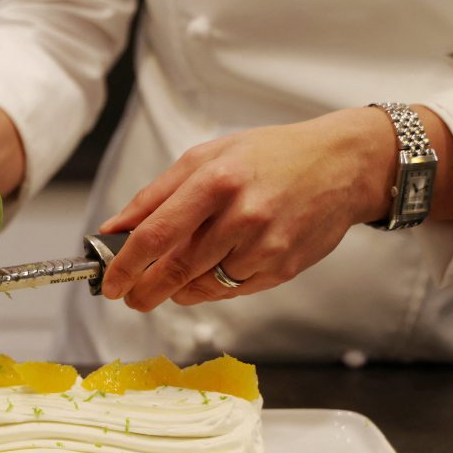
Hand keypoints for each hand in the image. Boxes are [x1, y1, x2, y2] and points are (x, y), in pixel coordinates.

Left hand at [97, 107, 398, 311]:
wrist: (343, 165)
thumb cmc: (271, 156)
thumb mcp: (207, 157)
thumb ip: (156, 195)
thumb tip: (114, 227)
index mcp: (215, 181)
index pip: (155, 235)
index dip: (124, 265)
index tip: (109, 283)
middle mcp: (241, 215)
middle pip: (175, 270)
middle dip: (144, 290)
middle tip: (131, 296)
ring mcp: (265, 246)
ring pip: (202, 287)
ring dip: (179, 289)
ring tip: (174, 276)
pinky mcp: (283, 268)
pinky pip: (232, 292)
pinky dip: (212, 288)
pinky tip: (213, 270)